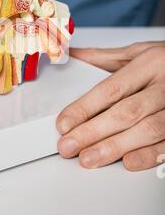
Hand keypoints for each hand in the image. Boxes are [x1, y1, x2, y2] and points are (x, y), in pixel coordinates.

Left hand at [56, 41, 164, 170]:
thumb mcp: (138, 52)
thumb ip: (104, 57)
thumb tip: (73, 56)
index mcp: (149, 64)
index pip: (110, 89)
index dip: (84, 108)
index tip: (64, 124)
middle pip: (125, 112)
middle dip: (92, 132)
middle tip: (68, 146)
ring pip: (147, 130)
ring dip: (115, 147)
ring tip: (89, 158)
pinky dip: (150, 155)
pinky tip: (129, 162)